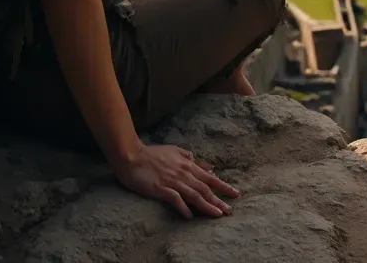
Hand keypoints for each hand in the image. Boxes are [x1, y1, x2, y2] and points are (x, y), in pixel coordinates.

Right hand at [113, 142, 239, 218]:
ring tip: (218, 214)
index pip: (209, 177)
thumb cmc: (152, 153)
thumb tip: (205, 164)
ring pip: (194, 195)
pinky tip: (190, 216)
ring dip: (207, 205)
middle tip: (230, 210)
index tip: (235, 193)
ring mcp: (172, 181)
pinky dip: (183, 208)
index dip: (223, 185)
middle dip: (219, 199)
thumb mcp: (174, 151)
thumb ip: (189, 157)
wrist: (132, 156)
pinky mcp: (160, 188)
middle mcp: (183, 172)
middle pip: (204, 188)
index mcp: (187, 163)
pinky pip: (175, 199)